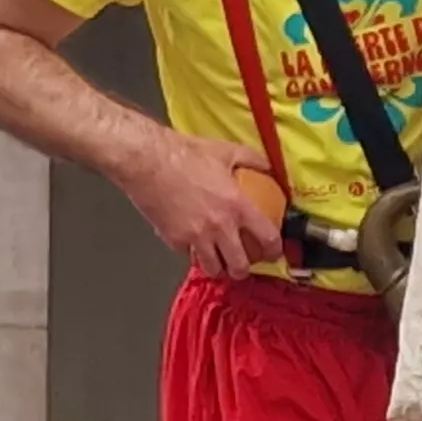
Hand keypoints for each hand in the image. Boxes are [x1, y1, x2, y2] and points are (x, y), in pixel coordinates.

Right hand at [110, 130, 284, 280]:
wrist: (146, 161)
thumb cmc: (183, 153)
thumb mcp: (225, 150)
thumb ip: (252, 159)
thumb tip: (269, 167)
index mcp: (237, 206)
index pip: (267, 238)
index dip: (275, 251)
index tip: (274, 253)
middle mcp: (219, 226)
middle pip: (239, 266)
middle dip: (243, 270)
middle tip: (243, 264)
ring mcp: (196, 237)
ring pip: (213, 268)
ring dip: (218, 267)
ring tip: (219, 261)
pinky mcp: (174, 240)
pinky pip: (188, 257)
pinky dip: (193, 255)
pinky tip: (194, 247)